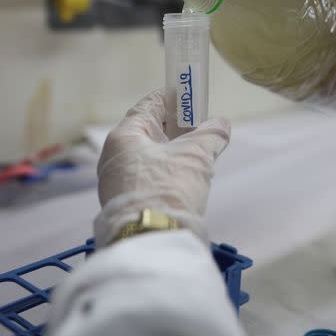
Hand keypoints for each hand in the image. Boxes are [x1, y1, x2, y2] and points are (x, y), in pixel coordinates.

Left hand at [94, 90, 230, 245]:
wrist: (151, 240)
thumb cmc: (168, 188)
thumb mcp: (195, 156)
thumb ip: (210, 135)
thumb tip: (221, 123)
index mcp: (124, 137)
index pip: (148, 106)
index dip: (172, 98)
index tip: (191, 96)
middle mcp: (114, 157)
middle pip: (149, 133)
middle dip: (176, 129)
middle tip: (201, 128)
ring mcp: (117, 183)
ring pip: (149, 158)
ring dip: (173, 154)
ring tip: (199, 156)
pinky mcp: (125, 204)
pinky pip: (148, 179)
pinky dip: (167, 173)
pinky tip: (186, 180)